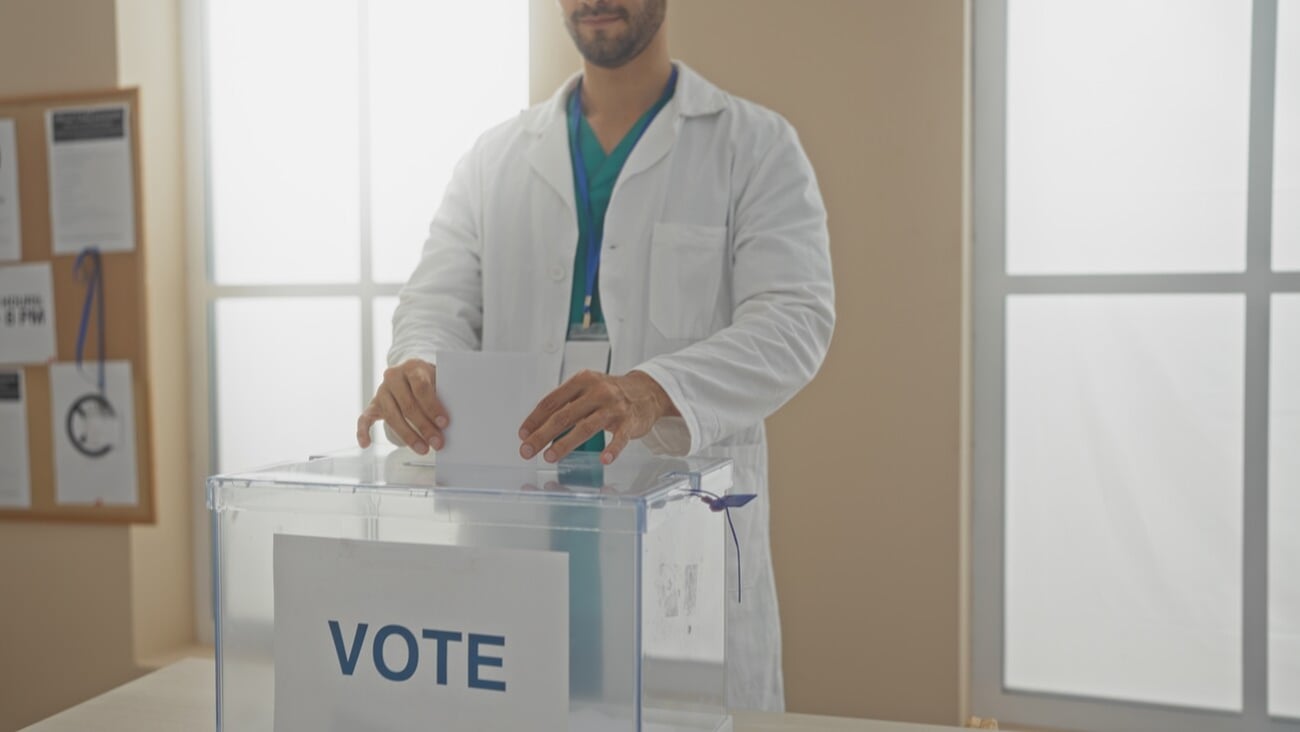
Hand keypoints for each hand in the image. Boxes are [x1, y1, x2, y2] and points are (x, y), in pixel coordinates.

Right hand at [356, 359, 448, 454]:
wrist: (413, 372)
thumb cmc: (431, 380)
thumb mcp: (439, 379)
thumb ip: (443, 395)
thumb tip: (449, 422)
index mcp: (412, 367)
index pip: (421, 387)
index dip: (432, 406)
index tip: (444, 423)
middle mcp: (393, 377)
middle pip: (408, 405)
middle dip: (424, 427)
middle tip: (437, 442)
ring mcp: (381, 391)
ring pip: (392, 416)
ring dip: (408, 435)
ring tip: (423, 449)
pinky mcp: (373, 404)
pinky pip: (364, 418)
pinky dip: (363, 432)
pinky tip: (366, 444)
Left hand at [519, 370, 677, 464]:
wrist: (646, 391)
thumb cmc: (610, 393)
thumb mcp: (587, 388)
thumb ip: (565, 403)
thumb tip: (536, 427)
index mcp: (582, 381)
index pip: (551, 401)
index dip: (534, 419)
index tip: (522, 435)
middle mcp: (597, 391)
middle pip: (563, 415)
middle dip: (542, 435)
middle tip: (527, 451)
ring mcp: (614, 407)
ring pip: (586, 427)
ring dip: (565, 443)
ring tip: (550, 457)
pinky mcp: (629, 422)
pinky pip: (619, 438)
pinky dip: (612, 450)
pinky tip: (604, 460)